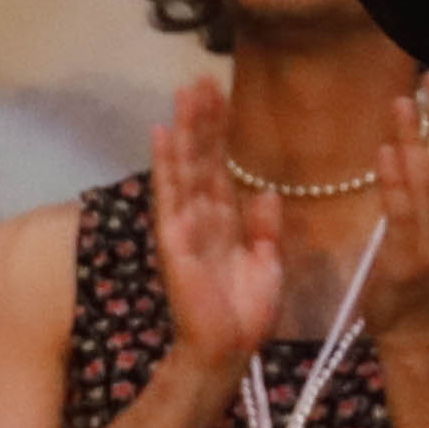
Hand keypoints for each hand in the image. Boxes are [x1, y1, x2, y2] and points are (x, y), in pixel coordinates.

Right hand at [144, 81, 287, 375]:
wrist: (228, 350)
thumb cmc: (244, 312)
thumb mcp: (267, 263)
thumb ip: (264, 228)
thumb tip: (266, 192)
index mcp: (223, 220)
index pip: (220, 165)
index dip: (220, 131)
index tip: (221, 94)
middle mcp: (200, 216)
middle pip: (200, 158)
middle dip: (201, 119)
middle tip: (201, 77)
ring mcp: (184, 225)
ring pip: (185, 167)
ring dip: (184, 128)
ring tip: (184, 91)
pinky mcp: (175, 239)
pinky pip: (171, 195)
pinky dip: (166, 164)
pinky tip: (162, 134)